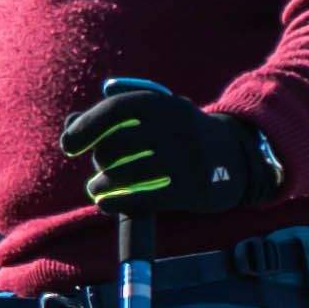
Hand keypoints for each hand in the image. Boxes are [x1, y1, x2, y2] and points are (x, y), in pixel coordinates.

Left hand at [65, 75, 285, 218]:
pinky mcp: (196, 188)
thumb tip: (71, 125)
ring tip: (97, 188)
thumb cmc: (182, 133)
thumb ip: (114, 114)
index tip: (68, 146)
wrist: (240, 155)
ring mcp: (188, 159)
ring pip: (127, 173)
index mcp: (163, 103)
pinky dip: (118, 203)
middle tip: (100, 168)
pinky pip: (146, 198)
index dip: (85, 129)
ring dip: (102, 184)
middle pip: (116, 146)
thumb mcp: (157, 113)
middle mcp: (176, 127)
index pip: (114, 110)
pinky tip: (106, 204)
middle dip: (100, 160)